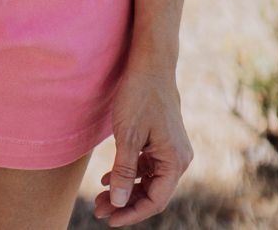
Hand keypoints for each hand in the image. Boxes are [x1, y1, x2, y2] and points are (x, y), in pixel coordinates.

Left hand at [94, 65, 192, 224]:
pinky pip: (147, 166)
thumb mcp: (127, 134)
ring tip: (99, 197)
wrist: (150, 63)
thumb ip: (123, 171)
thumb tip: (118, 202)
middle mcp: (179, 159)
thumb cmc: (139, 95)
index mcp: (175, 161)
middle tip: (98, 210)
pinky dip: (129, 173)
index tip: (110, 220)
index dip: (132, 213)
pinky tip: (107, 178)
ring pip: (148, 181)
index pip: (155, 200)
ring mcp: (172, 151)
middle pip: (152, 193)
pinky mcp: (163, 142)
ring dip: (125, 189)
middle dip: (125, 203)